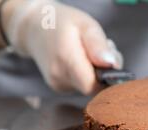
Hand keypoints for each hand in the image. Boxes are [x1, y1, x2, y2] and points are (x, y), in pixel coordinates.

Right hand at [5, 0, 122, 94]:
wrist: (34, 27)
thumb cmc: (63, 23)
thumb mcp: (85, 25)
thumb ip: (98, 45)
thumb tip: (112, 64)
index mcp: (66, 60)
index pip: (93, 85)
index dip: (108, 80)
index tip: (113, 64)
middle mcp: (60, 77)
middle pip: (94, 87)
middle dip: (106, 73)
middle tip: (105, 51)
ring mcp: (58, 85)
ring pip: (89, 87)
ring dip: (98, 73)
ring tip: (93, 53)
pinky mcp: (60, 87)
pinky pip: (82, 86)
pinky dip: (89, 75)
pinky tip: (85, 61)